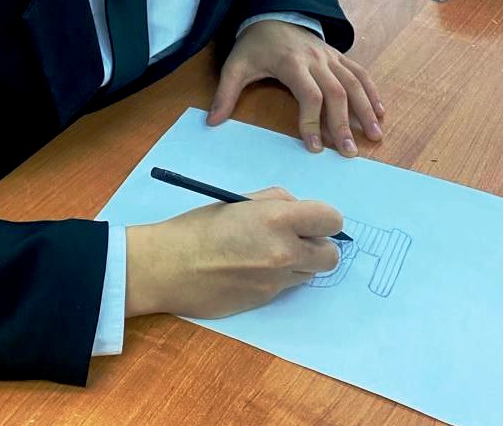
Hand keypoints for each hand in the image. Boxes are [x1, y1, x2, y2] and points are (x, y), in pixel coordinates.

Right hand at [125, 187, 341, 317]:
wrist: (170, 266)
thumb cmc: (201, 226)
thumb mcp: (241, 201)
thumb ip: (276, 202)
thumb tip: (299, 210)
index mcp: (279, 219)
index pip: (332, 220)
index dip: (324, 219)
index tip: (311, 219)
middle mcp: (285, 253)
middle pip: (331, 255)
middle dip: (318, 245)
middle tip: (296, 238)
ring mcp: (277, 281)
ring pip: (311, 273)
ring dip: (300, 263)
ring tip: (268, 253)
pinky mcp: (267, 301)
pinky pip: (287, 287)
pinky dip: (278, 277)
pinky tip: (251, 269)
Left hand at [208, 20, 383, 155]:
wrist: (272, 12)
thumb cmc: (255, 44)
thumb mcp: (235, 66)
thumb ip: (225, 93)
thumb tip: (212, 122)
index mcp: (292, 63)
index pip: (309, 95)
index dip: (313, 122)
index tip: (315, 148)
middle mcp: (316, 59)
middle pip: (336, 92)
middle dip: (344, 123)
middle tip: (349, 151)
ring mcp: (330, 57)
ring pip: (354, 83)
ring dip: (366, 110)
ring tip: (375, 135)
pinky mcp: (338, 56)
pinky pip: (360, 73)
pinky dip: (372, 92)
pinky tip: (380, 112)